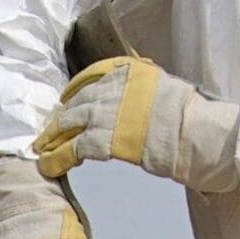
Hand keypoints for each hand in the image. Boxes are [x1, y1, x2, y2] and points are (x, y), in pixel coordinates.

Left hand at [35, 56, 239, 193]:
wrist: (196, 134)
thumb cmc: (188, 120)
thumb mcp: (164, 90)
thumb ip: (141, 92)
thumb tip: (128, 103)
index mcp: (131, 72)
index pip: (92, 75)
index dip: (74, 90)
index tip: (64, 100)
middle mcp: (115, 87)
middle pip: (77, 100)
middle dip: (61, 117)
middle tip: (48, 131)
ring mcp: (109, 111)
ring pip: (70, 122)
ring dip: (53, 137)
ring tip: (42, 149)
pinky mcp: (106, 138)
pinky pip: (74, 147)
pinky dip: (59, 157)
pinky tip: (50, 165)